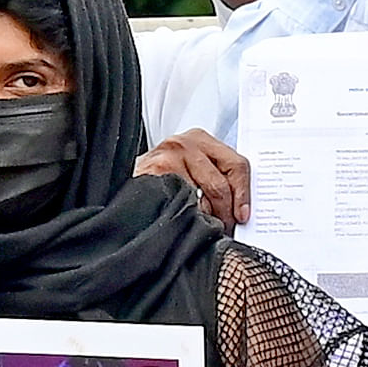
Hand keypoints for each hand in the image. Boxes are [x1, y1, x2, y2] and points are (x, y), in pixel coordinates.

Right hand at [136, 128, 252, 227]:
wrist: (123, 185)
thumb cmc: (158, 179)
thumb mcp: (189, 169)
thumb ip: (213, 178)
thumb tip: (238, 207)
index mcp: (200, 140)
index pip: (236, 164)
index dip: (244, 193)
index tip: (243, 214)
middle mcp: (185, 143)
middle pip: (222, 182)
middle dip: (227, 211)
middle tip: (226, 227)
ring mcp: (170, 156)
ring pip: (205, 195)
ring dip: (208, 217)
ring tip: (204, 227)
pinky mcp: (158, 172)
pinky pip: (185, 201)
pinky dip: (189, 216)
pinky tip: (184, 220)